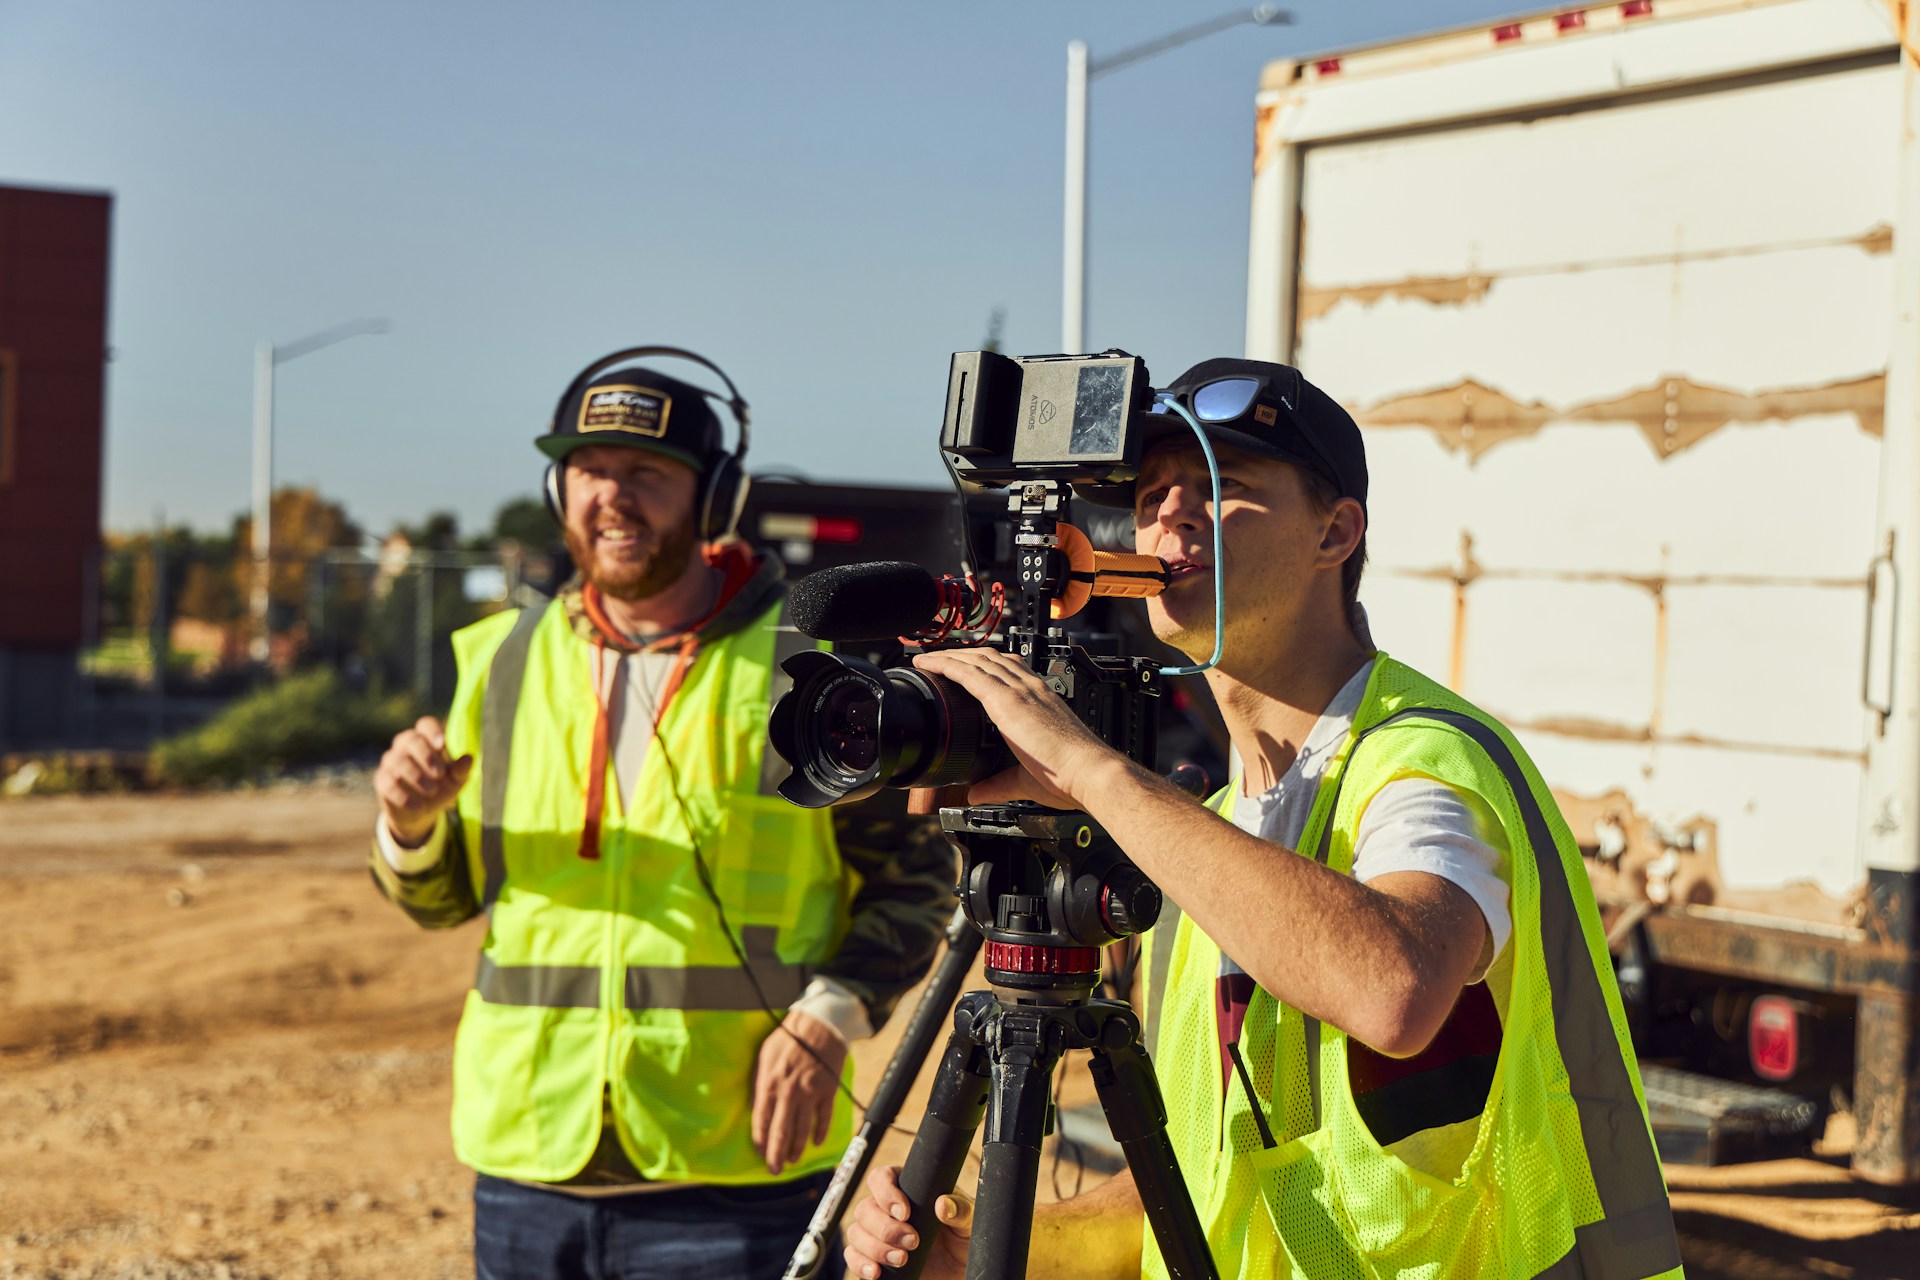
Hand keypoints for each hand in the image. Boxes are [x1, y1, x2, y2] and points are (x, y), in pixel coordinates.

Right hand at [374, 716, 471, 846]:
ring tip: (432, 791)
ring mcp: (391, 762)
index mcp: (425, 739)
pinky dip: (404, 796)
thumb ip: (461, 770)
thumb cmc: (440, 787)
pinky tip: (419, 806)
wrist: (420, 812)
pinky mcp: (382, 781)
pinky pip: (388, 784)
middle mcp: (405, 746)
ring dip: (416, 776)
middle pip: (411, 739)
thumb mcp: (455, 781)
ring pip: (398, 761)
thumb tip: (469, 758)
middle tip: (440, 774)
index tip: (442, 744)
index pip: (425, 724)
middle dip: (426, 756)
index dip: (432, 731)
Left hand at [750, 1009, 846, 1174]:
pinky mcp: (827, 1091)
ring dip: (796, 1148)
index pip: (762, 1121)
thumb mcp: (764, 1057)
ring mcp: (810, 1094)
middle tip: (774, 1170)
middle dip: (776, 1154)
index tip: (760, 1153)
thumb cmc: (788, 1037)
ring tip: (792, 1161)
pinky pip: (824, 1118)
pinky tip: (816, 1142)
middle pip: (781, 1132)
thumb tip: (757, 1107)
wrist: (820, 1024)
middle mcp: (789, 1094)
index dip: (761, 1140)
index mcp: (769, 1084)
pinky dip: (820, 1132)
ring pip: (802, 1129)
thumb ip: (760, 1083)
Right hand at [844, 1165, 971, 1279]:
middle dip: (886, 1228)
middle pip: (865, 1209)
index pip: (881, 1178)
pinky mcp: (871, 1257)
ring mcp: (876, 1233)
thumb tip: (943, 1205)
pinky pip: (853, 1256)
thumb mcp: (968, 1222)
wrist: (957, 1268)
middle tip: (912, 1241)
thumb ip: (960, 1210)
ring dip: (875, 1247)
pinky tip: (876, 1272)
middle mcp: (885, 1208)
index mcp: (906, 1188)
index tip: (904, 1213)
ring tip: (902, 1259)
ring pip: (856, 1233)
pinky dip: (860, 1264)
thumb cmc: (962, 1236)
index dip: (886, 1193)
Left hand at [911, 648, 1118, 809]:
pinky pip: (969, 674)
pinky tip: (930, 665)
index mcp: (1040, 699)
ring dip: (949, 655)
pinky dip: (946, 665)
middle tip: (938, 657)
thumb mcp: (1024, 779)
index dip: (983, 663)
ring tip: (927, 658)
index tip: (964, 665)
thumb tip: (976, 793)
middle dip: (962, 654)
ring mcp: (1019, 691)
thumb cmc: (1069, 776)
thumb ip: (997, 784)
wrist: (1086, 772)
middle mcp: (1030, 688)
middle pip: (989, 658)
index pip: (1008, 669)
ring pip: (977, 660)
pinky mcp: (1006, 700)